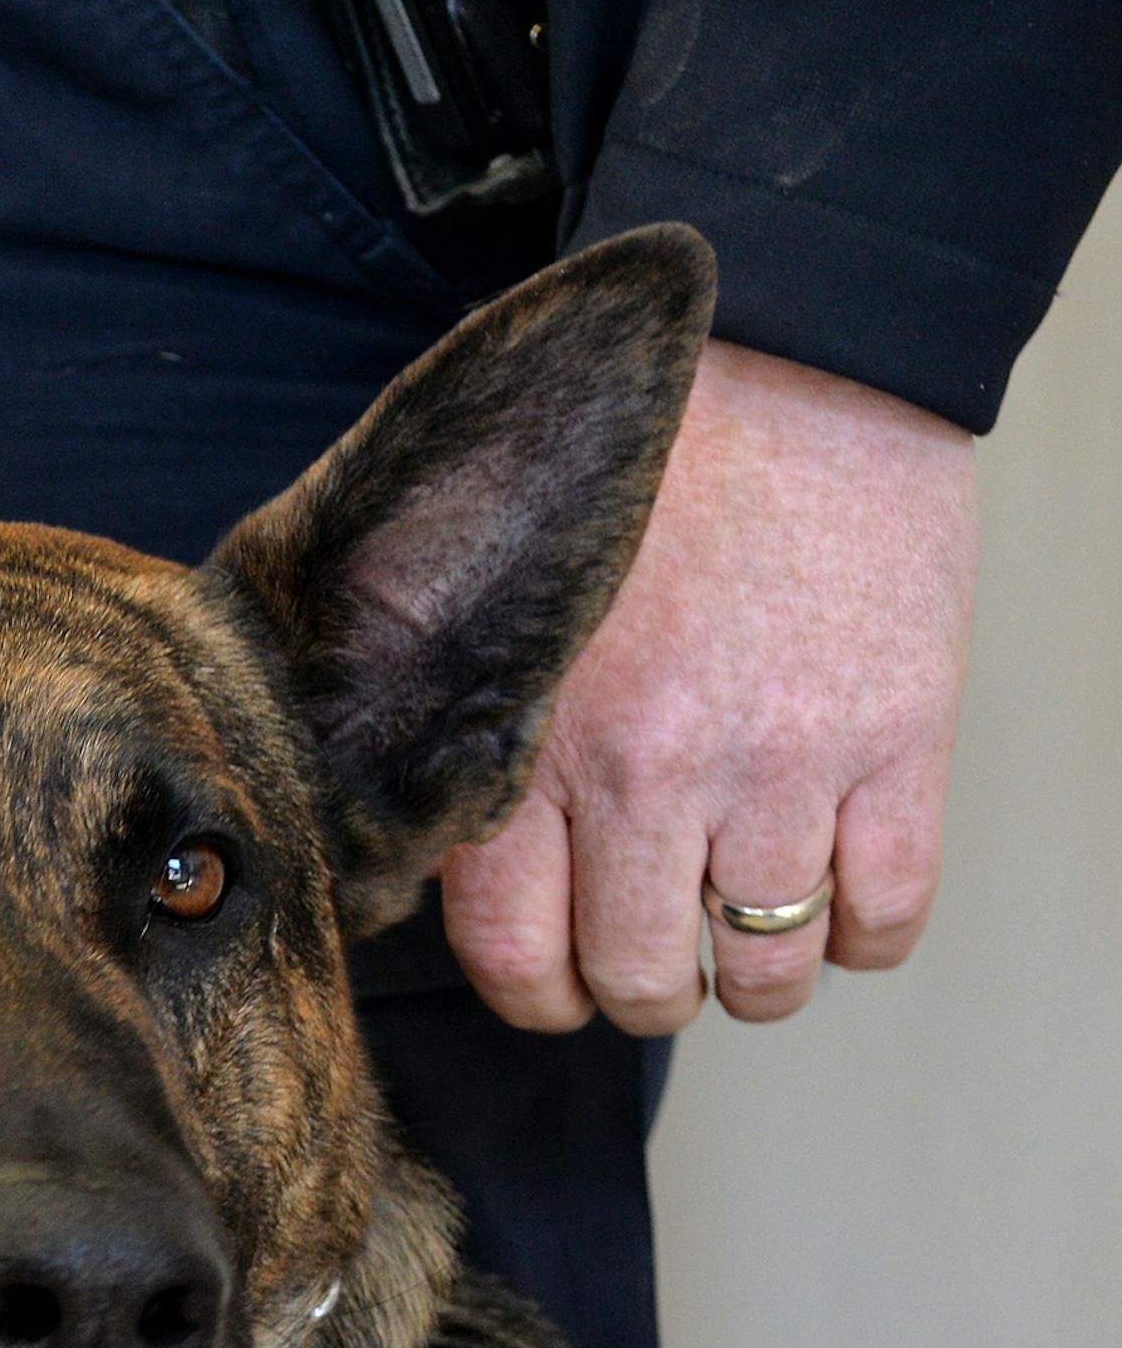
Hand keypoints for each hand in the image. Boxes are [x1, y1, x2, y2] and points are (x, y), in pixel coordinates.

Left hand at [439, 338, 978, 1031]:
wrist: (791, 351)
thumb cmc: (636, 480)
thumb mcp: (506, 610)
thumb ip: (479, 735)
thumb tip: (450, 869)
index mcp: (531, 739)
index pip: (514, 955)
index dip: (539, 996)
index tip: (558, 985)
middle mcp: (648, 771)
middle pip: (638, 979)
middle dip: (643, 993)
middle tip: (653, 962)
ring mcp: (779, 764)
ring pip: (762, 969)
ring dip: (751, 979)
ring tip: (743, 941)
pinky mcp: (897, 740)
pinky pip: (884, 914)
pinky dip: (862, 939)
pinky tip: (838, 903)